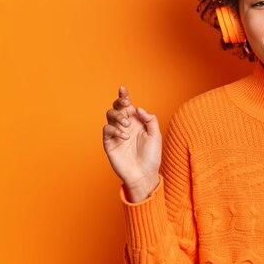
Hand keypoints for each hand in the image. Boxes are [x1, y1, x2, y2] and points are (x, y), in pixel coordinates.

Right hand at [102, 85, 161, 201]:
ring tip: (127, 125)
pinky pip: (107, 130)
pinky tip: (124, 136)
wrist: (144, 174)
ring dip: (118, 116)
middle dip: (120, 102)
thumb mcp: (156, 135)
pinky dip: (115, 129)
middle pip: (117, 107)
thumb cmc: (151, 156)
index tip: (123, 88)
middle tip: (126, 104)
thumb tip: (138, 108)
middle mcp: (125, 125)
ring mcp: (116, 133)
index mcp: (136, 121)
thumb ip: (150, 119)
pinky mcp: (109, 143)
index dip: (124, 96)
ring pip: (110, 115)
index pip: (128, 105)